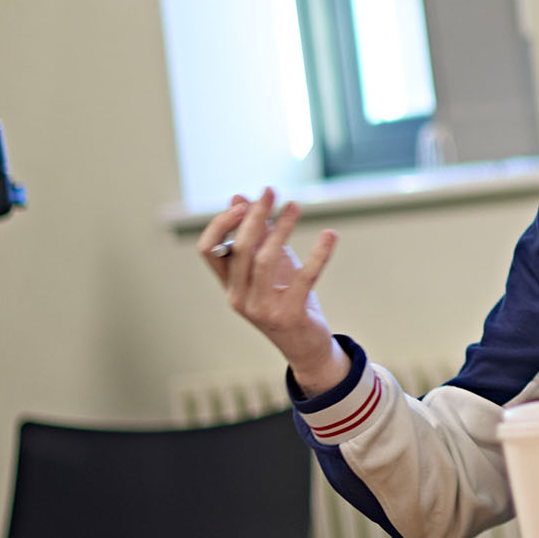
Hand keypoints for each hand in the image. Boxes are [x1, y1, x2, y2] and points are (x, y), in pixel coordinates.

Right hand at [196, 187, 347, 393]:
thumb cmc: (287, 299)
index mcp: (229, 284)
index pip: (208, 250)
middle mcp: (239, 297)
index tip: (244, 201)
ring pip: (264, 260)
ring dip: (281, 228)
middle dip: (253, 216)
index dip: (221, 223)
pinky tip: (330, 235)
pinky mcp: (289, 315)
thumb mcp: (272, 266)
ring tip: (296, 206)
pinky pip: (304, 279)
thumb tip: (240, 198)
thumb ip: (257, 235)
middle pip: (238, 249)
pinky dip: (318, 254)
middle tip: (271, 192)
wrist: (306, 346)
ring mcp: (261, 309)